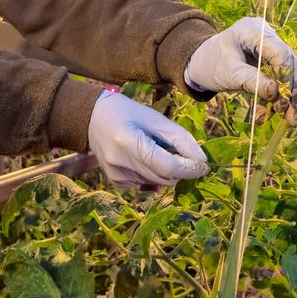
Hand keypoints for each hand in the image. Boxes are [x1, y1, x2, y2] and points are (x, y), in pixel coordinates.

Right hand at [88, 91, 209, 187]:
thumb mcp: (155, 119)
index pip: (166, 165)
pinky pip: (146, 183)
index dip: (188, 168)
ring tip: (158, 150)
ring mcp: (116, 175)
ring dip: (167, 171)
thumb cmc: (128, 113)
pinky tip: (145, 157)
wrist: (93, 119)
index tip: (203, 165)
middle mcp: (119, 162)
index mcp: (128, 141)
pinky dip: (153, 173)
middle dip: (180, 169)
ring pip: (157, 182)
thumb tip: (201, 159)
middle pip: (163, 177)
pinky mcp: (116, 181)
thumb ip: (179, 139)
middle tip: (182, 153)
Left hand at [185, 17, 296, 114]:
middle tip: (293, 118)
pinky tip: (276, 114)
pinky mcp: (271, 60)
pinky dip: (280, 97)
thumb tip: (275, 94)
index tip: (286, 102)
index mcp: (253, 30)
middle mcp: (266, 34)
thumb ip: (251, 81)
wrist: (201, 63)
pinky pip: (282, 78)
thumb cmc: (211, 64)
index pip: (280, 53)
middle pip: (289, 63)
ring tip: (292, 121)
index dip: (286, 78)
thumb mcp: (229, 74)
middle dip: (292, 92)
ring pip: (290, 72)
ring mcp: (270, 46)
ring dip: (290, 98)